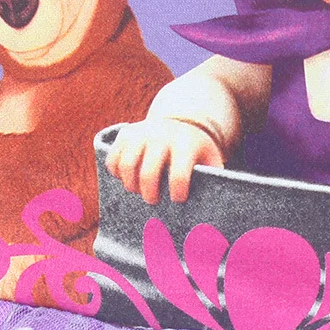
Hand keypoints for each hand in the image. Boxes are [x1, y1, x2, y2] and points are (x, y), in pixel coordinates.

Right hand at [105, 118, 224, 204]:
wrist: (179, 122)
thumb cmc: (196, 151)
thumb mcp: (211, 159)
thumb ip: (215, 179)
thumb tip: (217, 207)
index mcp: (186, 144)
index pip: (179, 174)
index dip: (177, 192)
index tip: (178, 199)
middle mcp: (162, 136)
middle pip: (148, 173)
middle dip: (150, 194)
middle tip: (153, 200)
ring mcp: (141, 133)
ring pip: (126, 165)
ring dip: (130, 185)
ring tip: (138, 191)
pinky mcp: (126, 134)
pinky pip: (113, 158)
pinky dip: (116, 173)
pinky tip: (127, 178)